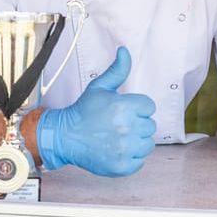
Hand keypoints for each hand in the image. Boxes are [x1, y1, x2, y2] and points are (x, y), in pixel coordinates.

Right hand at [37, 46, 155, 175]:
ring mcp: (125, 149)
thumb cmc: (84, 111)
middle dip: (137, 124)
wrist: (65, 137)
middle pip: (150, 126)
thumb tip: (124, 50)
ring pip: (147, 144)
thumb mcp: (99, 87)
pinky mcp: (123, 166)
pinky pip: (140, 161)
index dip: (137, 108)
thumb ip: (117, 70)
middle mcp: (127, 128)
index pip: (149, 107)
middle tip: (118, 125)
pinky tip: (117, 151)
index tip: (123, 111)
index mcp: (124, 106)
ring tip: (118, 138)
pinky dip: (131, 158)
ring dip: (136, 142)